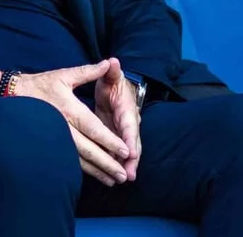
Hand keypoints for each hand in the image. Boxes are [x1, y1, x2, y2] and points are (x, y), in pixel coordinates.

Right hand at [6, 62, 132, 186]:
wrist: (11, 95)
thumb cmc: (39, 85)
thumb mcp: (63, 75)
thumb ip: (88, 72)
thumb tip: (109, 63)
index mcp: (70, 109)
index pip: (93, 128)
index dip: (110, 141)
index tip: (125, 151)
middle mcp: (64, 127)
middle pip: (88, 149)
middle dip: (107, 163)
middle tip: (123, 175)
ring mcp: (56, 138)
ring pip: (79, 159)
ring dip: (97, 170)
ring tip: (113, 180)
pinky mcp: (51, 144)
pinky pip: (69, 160)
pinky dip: (83, 169)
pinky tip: (94, 175)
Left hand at [94, 58, 141, 180]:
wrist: (115, 88)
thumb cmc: (112, 82)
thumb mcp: (111, 77)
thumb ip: (111, 72)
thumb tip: (112, 62)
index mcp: (127, 109)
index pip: (130, 126)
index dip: (130, 139)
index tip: (130, 151)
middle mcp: (129, 123)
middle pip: (132, 143)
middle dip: (132, 160)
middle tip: (129, 175)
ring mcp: (123, 132)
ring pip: (126, 151)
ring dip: (125, 166)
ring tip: (121, 180)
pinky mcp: (115, 137)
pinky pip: (117, 152)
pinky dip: (115, 163)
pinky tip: (110, 176)